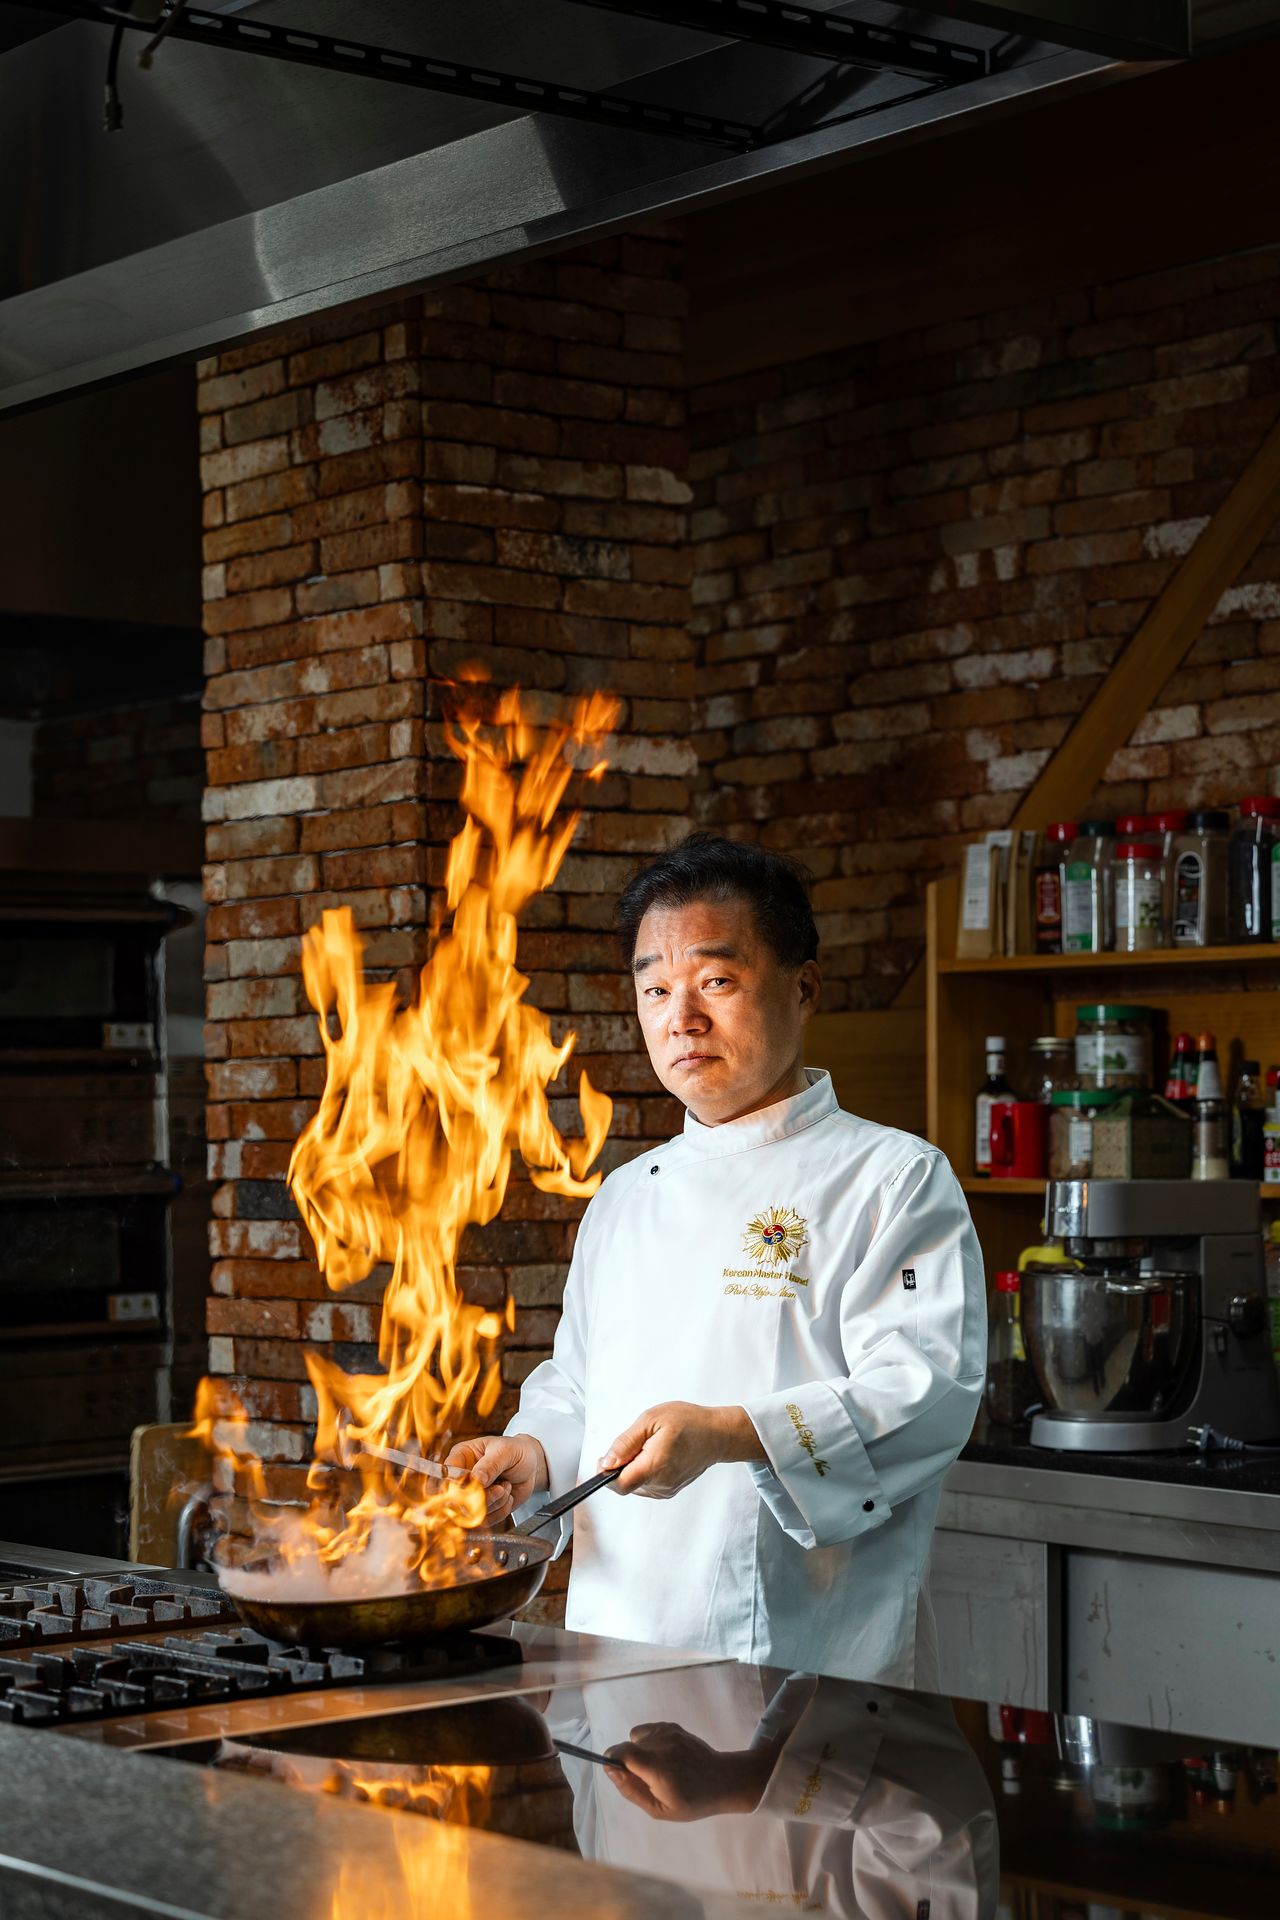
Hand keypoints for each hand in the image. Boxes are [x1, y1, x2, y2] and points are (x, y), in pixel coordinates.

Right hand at [444, 1432, 547, 1526]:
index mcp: (461, 1456)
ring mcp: (471, 1495)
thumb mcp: (505, 1451)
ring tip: (506, 1486)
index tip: (477, 1487)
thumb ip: (490, 1464)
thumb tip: (475, 1479)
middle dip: (484, 1497)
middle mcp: (462, 1478)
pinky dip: (502, 1510)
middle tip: (500, 1487)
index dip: (458, 1485)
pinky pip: (487, 1521)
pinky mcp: (482, 1510)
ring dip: (496, 1502)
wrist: (532, 1466)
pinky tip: (507, 1496)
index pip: (447, 1474)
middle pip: (458, 1499)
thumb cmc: (516, 1451)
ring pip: (473, 1512)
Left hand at [599, 1402, 764, 1497]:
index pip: (618, 1485)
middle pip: (625, 1483)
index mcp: (654, 1467)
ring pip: (635, 1483)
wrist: (717, 1434)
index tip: (607, 1458)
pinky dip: (645, 1470)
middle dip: (622, 1464)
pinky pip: (646, 1484)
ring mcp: (666, 1489)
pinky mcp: (669, 1490)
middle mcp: (660, 1484)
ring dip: (634, 1466)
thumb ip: (625, 1443)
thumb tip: (607, 1462)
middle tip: (638, 1442)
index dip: (606, 1473)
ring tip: (651, 1446)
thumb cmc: (689, 1423)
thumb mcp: (651, 1420)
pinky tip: (657, 1454)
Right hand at [603, 1723, 771, 1820]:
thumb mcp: (659, 1809)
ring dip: (639, 1751)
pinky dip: (649, 1741)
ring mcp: (669, 1732)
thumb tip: (610, 1770)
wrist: (722, 1780)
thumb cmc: (691, 1802)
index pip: (622, 1752)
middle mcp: (662, 1745)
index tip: (618, 1773)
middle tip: (646, 1779)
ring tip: (658, 1767)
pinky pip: (648, 1730)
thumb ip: (632, 1790)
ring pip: (637, 1738)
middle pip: (628, 1746)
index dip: (613, 1760)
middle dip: (628, 1762)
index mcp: (657, 1768)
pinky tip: (664, 1755)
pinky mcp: (673, 1726)